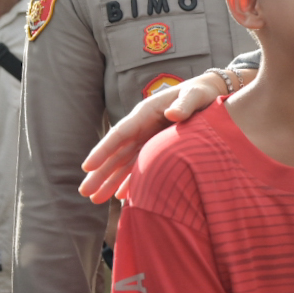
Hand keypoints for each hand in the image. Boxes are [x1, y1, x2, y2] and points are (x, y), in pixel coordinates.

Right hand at [80, 71, 228, 202]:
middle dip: (100, 172)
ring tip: (94, 199)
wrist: (210, 95)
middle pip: (116, 152)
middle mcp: (141, 127)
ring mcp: (148, 139)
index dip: (103, 150)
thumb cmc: (201, 93)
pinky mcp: (158, 148)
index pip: (120, 134)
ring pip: (124, 163)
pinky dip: (131, 181)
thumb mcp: (195, 96)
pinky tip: (120, 196)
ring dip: (110, 181)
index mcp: (145, 113)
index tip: (87, 166)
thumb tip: (172, 114)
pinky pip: (140, 166)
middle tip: (84, 192)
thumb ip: (185, 105)